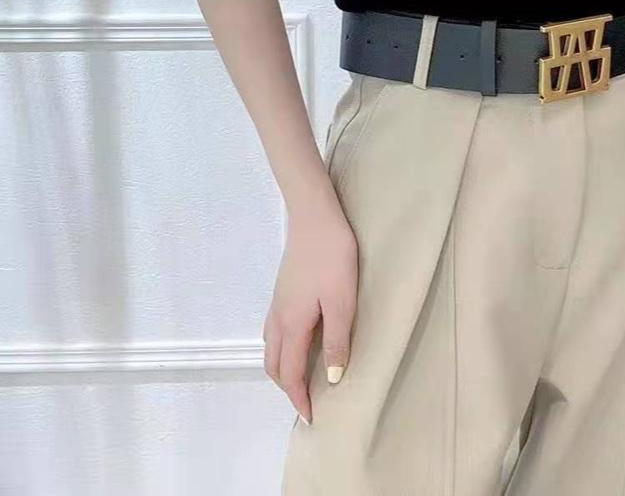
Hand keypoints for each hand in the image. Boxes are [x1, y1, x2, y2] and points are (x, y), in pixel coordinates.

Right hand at [262, 181, 357, 423]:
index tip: (311, 419)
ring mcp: (277, 302)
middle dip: (287, 389)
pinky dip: (281, 349)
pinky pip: (273, 331)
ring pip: (271, 348)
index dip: (299, 399)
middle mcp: (278, 318)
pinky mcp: (282, 290)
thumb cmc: (332, 256)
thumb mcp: (342, 301)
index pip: (291, 374)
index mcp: (293, 325)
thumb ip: (337, 340)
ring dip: (282, 369)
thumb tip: (333, 378)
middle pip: (274, 365)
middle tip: (307, 402)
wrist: (314, 216)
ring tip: (302, 379)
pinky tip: (297, 342)